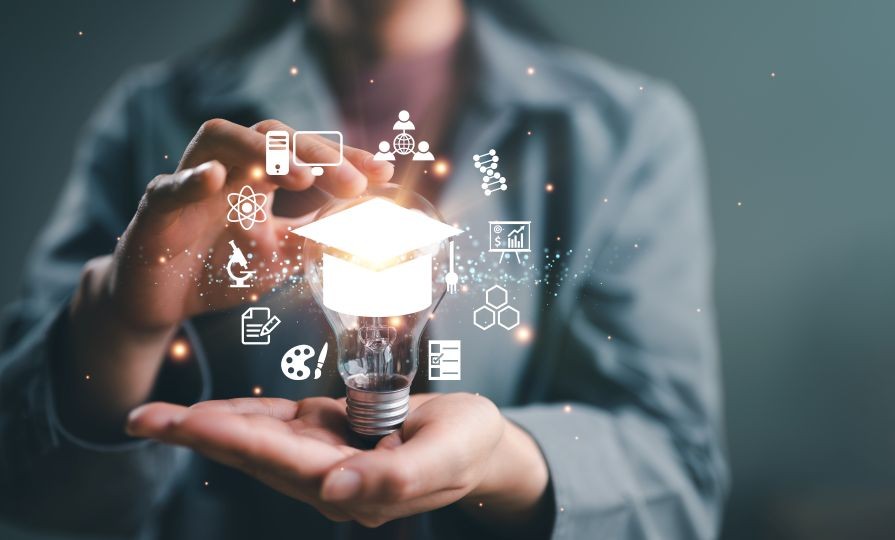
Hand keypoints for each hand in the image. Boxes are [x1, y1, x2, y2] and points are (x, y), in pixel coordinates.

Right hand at [60, 119, 392, 437]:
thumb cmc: (221, 270)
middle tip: (354, 184)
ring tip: (303, 177)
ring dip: (265, 153)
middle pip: (273, 136)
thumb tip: (368, 226)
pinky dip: (193, 178)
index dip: (345, 159)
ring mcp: (191, 183)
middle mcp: (228, 168)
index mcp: (260, 177)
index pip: (306, 152)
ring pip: (222, 138)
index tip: (383, 173)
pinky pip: (170, 185)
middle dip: (317, 155)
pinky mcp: (156, 208)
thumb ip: (317, 236)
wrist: (163, 304)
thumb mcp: (282, 254)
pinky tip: (218, 179)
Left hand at [127, 393, 550, 531]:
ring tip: (156, 416)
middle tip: (142, 419)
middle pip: (253, 456)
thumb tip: (335, 495)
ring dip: (209, 426)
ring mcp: (325, 457)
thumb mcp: (446, 456)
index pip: (281, 462)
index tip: (186, 424)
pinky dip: (245, 414)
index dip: (232, 440)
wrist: (477, 443)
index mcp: (353, 486)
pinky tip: (214, 408)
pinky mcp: (328, 435)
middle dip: (198, 436)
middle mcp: (328, 477)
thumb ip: (394, 479)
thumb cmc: (468, 446)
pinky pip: (279, 424)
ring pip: (256, 441)